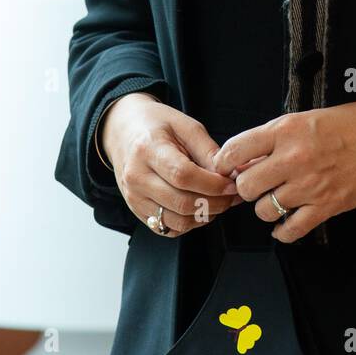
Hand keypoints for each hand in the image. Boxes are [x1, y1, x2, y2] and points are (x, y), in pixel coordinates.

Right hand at [100, 92, 243, 235]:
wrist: (123, 132)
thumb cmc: (156, 125)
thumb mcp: (186, 125)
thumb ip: (208, 151)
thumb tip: (230, 175)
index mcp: (147, 149)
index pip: (183, 175)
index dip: (213, 184)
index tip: (232, 183)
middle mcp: (136, 177)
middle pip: (181, 203)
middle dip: (215, 203)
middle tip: (232, 194)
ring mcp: (134, 198)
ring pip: (177, 221)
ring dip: (205, 216)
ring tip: (219, 201)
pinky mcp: (137, 211)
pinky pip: (168, 228)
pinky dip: (190, 223)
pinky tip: (200, 207)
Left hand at [210, 94, 355, 243]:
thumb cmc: (349, 124)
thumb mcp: (305, 118)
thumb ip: (274, 137)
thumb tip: (244, 159)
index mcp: (286, 130)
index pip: (236, 150)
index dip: (224, 162)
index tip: (225, 167)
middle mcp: (294, 158)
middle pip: (246, 186)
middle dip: (248, 187)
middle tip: (257, 184)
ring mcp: (310, 186)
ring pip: (264, 211)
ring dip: (266, 207)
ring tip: (277, 199)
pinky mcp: (326, 207)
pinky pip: (290, 231)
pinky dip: (283, 231)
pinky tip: (286, 222)